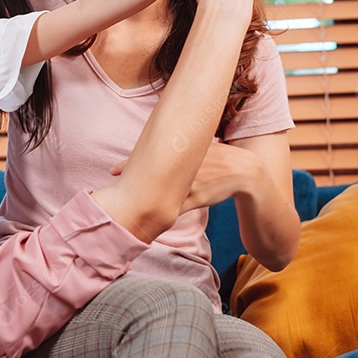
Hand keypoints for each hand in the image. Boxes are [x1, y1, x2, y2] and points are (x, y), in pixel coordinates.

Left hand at [111, 140, 255, 212]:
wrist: (245, 173)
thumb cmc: (217, 158)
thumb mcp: (199, 147)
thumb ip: (178, 146)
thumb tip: (155, 140)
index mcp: (182, 154)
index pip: (148, 158)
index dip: (128, 165)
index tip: (111, 170)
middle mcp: (183, 169)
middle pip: (150, 177)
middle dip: (130, 181)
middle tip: (111, 184)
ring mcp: (189, 186)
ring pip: (160, 196)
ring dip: (143, 200)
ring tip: (124, 203)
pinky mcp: (196, 200)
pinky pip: (173, 209)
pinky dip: (160, 213)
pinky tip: (147, 217)